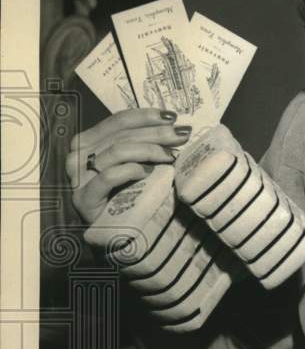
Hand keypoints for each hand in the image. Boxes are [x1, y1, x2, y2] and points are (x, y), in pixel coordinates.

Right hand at [67, 108, 191, 223]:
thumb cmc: (131, 193)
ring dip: (149, 150)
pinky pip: (108, 177)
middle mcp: (78, 156)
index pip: (118, 121)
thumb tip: (174, 124)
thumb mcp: (136, 161)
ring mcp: (78, 178)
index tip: (172, 117)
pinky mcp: (84, 199)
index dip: (146, 116)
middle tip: (182, 135)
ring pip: (117, 152)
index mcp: (88, 142)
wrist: (121, 231)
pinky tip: (147, 172)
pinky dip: (131, 170)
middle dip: (155, 133)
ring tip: (170, 156)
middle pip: (121, 135)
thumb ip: (144, 142)